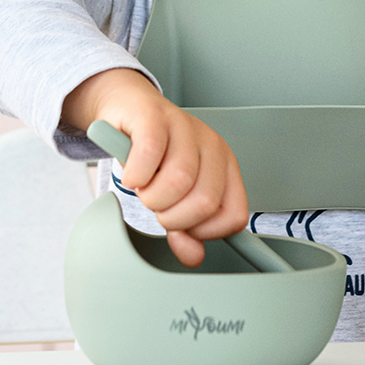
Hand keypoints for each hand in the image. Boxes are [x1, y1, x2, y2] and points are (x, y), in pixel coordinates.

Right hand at [60, 67, 248, 267]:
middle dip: (174, 217)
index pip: (234, 214)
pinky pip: (150, 154)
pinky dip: (136, 174)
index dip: (205, 232)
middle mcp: (211, 145)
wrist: (130, 109)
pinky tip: (133, 174)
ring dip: (153, 197)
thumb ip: (185, 228)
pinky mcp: (155, 116)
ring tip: (144, 188)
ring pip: (179, 180)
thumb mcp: (174, 196)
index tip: (183, 228)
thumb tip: (192, 256)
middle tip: (158, 206)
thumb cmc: (156, 154)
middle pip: (205, 201)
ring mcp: (185, 127)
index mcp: (225, 166)